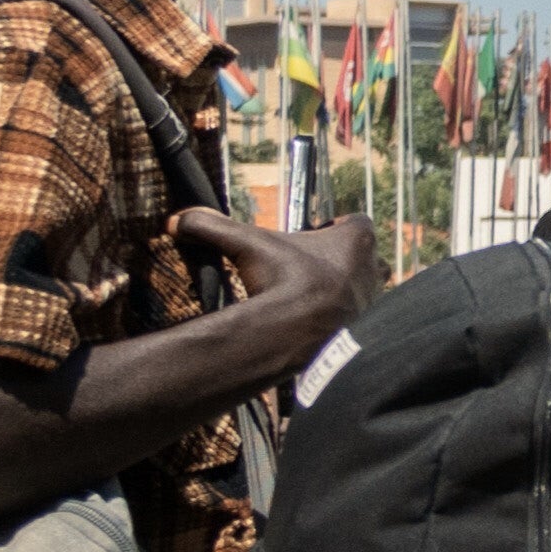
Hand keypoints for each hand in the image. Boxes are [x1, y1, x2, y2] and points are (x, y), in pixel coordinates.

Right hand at [189, 209, 384, 353]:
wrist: (301, 331)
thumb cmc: (282, 280)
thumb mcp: (245, 244)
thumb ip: (212, 226)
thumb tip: (174, 220)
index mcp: (357, 237)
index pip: (355, 221)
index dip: (335, 227)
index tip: (311, 236)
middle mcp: (375, 265)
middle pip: (362, 254)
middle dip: (339, 259)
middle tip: (308, 270)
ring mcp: (375, 297)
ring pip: (363, 285)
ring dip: (342, 288)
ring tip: (310, 297)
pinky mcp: (370, 326)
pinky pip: (360, 315)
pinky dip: (341, 315)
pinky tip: (315, 321)